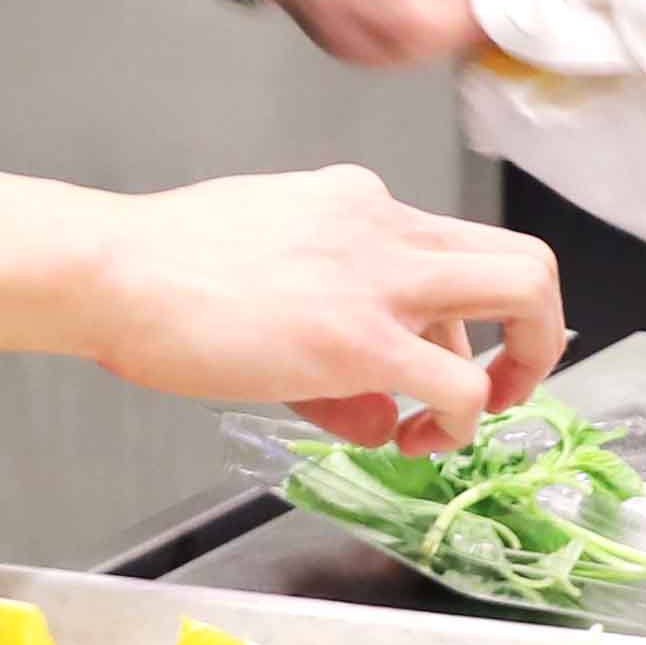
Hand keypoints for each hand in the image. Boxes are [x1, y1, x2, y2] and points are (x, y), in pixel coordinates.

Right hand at [70, 163, 562, 451]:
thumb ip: (331, 337)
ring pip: (524, 291)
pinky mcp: (359, 339)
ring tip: (447, 426)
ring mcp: (379, 278)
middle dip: (534, 334)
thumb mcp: (263, 277)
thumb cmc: (160, 272)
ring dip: (516, 370)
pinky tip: (409, 441)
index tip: (430, 360)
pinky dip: (454, 424)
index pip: (448, 251)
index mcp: (357, 203)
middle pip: (523, 258)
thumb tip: (378, 413)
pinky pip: (459, 386)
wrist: (110, 269)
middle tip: (499, 388)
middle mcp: (385, 225)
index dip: (454, 320)